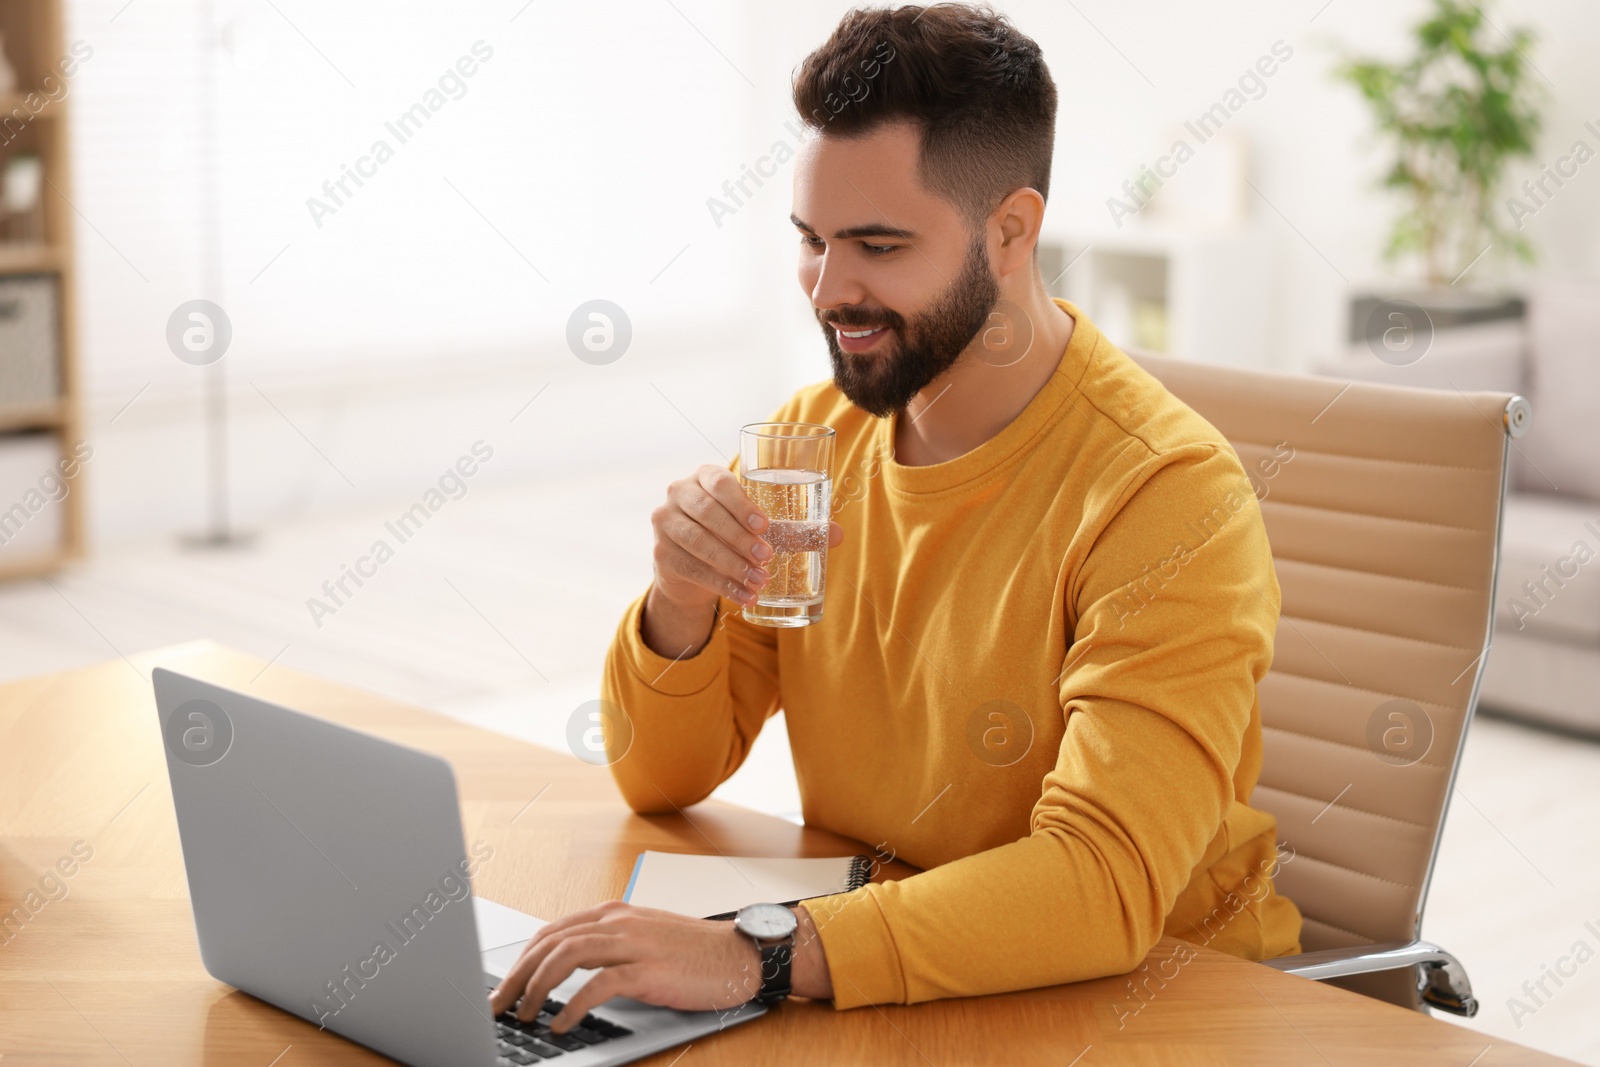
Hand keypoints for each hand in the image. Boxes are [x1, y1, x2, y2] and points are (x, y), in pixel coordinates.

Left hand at [487, 901, 762, 1031]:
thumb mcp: (646, 938)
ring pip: (567, 955)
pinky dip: (572, 1004)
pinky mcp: (648, 969)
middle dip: (518, 974)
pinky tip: (561, 1022)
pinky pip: (598, 984)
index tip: (505, 984)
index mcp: (615, 913)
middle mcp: (620, 922)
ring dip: (537, 986)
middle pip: (551, 942)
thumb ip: (609, 945)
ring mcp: (634, 943)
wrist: (742, 953)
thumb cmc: (697, 951)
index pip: (553, 930)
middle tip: (499, 1003)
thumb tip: (566, 966)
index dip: (523, 958)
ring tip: (525, 1013)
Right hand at [649, 465, 843, 612]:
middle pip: (708, 514)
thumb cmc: (732, 534)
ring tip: (760, 581)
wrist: (692, 565)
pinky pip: (692, 570)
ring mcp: (665, 524)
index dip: (741, 504)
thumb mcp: (758, 528)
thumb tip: (838, 535)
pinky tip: (745, 596)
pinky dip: (722, 585)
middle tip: (767, 558)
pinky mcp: (661, 555)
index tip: (765, 526)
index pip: (719, 482)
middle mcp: (679, 494)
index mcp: (704, 477)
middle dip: (740, 538)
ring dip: (732, 564)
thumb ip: (794, 529)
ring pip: (699, 543)